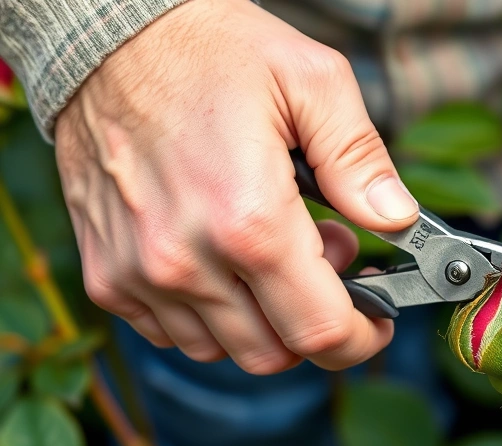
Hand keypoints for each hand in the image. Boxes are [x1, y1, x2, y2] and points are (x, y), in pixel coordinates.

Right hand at [55, 0, 418, 373]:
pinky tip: (224, 260)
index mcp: (250, 219)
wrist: (104, 36)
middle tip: (328, 261)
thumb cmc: (210, 52)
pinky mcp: (108, 275)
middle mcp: (188, 260)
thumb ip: (361, 161)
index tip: (377, 320)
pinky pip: (172, 333)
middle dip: (316, 323)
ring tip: (273, 250)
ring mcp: (141, 274)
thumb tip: (398, 220)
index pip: (322, 332)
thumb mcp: (311, 82)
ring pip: (224, 350)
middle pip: (276, 353)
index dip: (363, 337)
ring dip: (263, 319)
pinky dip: (210, 316)